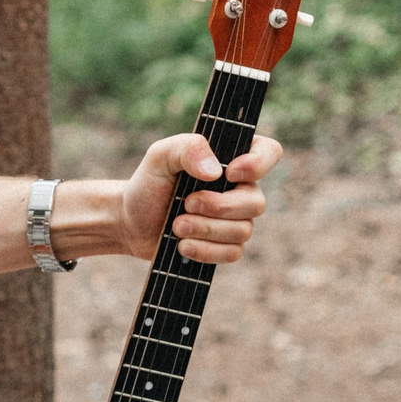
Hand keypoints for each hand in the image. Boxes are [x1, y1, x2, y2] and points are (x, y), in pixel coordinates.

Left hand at [117, 131, 278, 263]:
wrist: (131, 222)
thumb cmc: (149, 184)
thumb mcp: (160, 157)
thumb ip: (188, 148)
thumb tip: (216, 172)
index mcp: (232, 158)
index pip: (269, 152)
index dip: (259, 164)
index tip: (229, 173)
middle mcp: (241, 189)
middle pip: (255, 202)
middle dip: (217, 207)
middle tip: (185, 203)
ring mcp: (236, 219)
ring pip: (242, 231)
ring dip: (205, 229)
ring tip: (176, 225)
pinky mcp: (225, 246)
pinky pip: (232, 253)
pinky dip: (205, 251)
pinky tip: (182, 245)